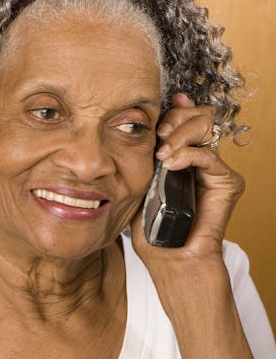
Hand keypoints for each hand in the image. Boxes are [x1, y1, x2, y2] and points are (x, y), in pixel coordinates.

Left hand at [130, 93, 244, 267]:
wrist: (168, 255)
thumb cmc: (150, 227)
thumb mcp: (138, 183)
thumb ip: (141, 157)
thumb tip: (131, 130)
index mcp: (180, 156)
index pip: (182, 121)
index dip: (174, 110)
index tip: (161, 104)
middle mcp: (199, 159)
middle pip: (197, 117)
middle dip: (176, 118)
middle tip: (159, 132)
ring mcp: (214, 170)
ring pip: (205, 129)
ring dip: (180, 134)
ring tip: (162, 152)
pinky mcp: (227, 182)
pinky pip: (210, 156)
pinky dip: (189, 154)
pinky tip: (171, 162)